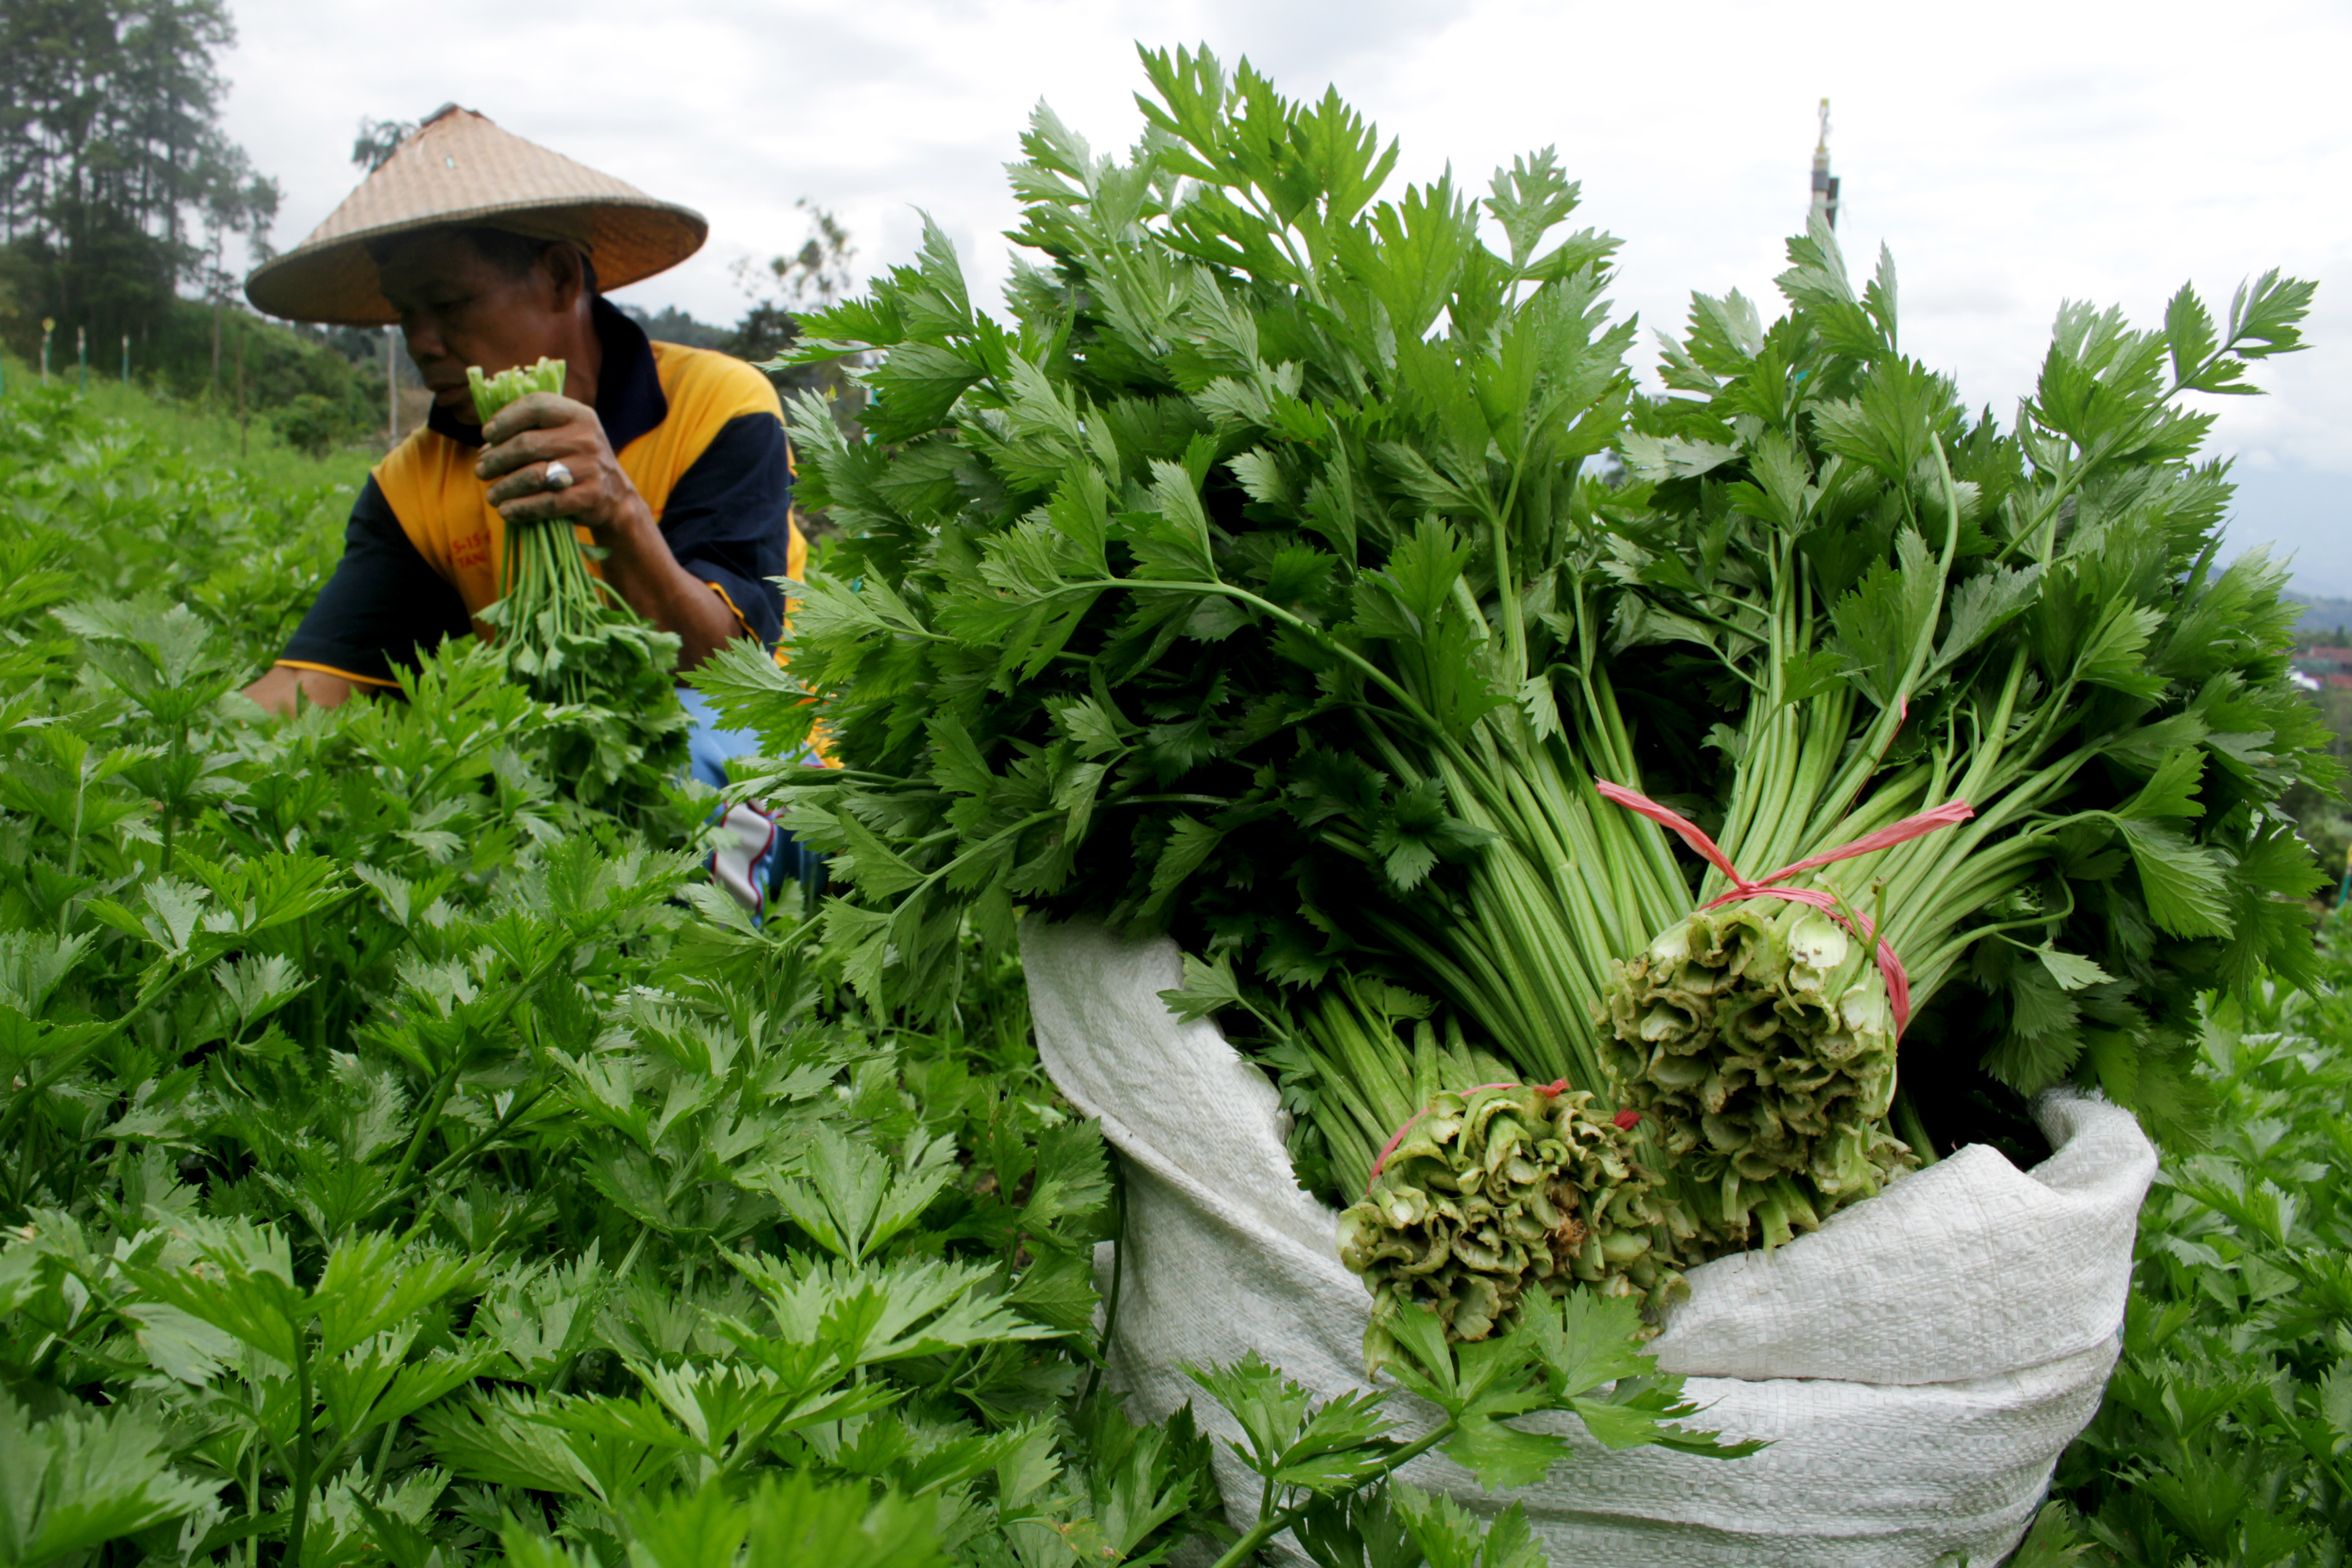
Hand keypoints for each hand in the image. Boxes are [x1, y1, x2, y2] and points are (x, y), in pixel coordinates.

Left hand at [469, 390, 738, 671]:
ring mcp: (591, 468)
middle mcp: (587, 438)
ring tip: (492, 494)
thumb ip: (534, 429)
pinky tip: (507, 512)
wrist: (617, 499)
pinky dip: (522, 508)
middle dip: (497, 459)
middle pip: (528, 444)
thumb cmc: (577, 464)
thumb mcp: (566, 435)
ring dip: (505, 487)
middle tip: (481, 470)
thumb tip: (486, 442)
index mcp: (580, 414)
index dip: (505, 419)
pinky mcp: (591, 498)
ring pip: (533, 475)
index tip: (486, 435)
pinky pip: (547, 503)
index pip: (535, 406)